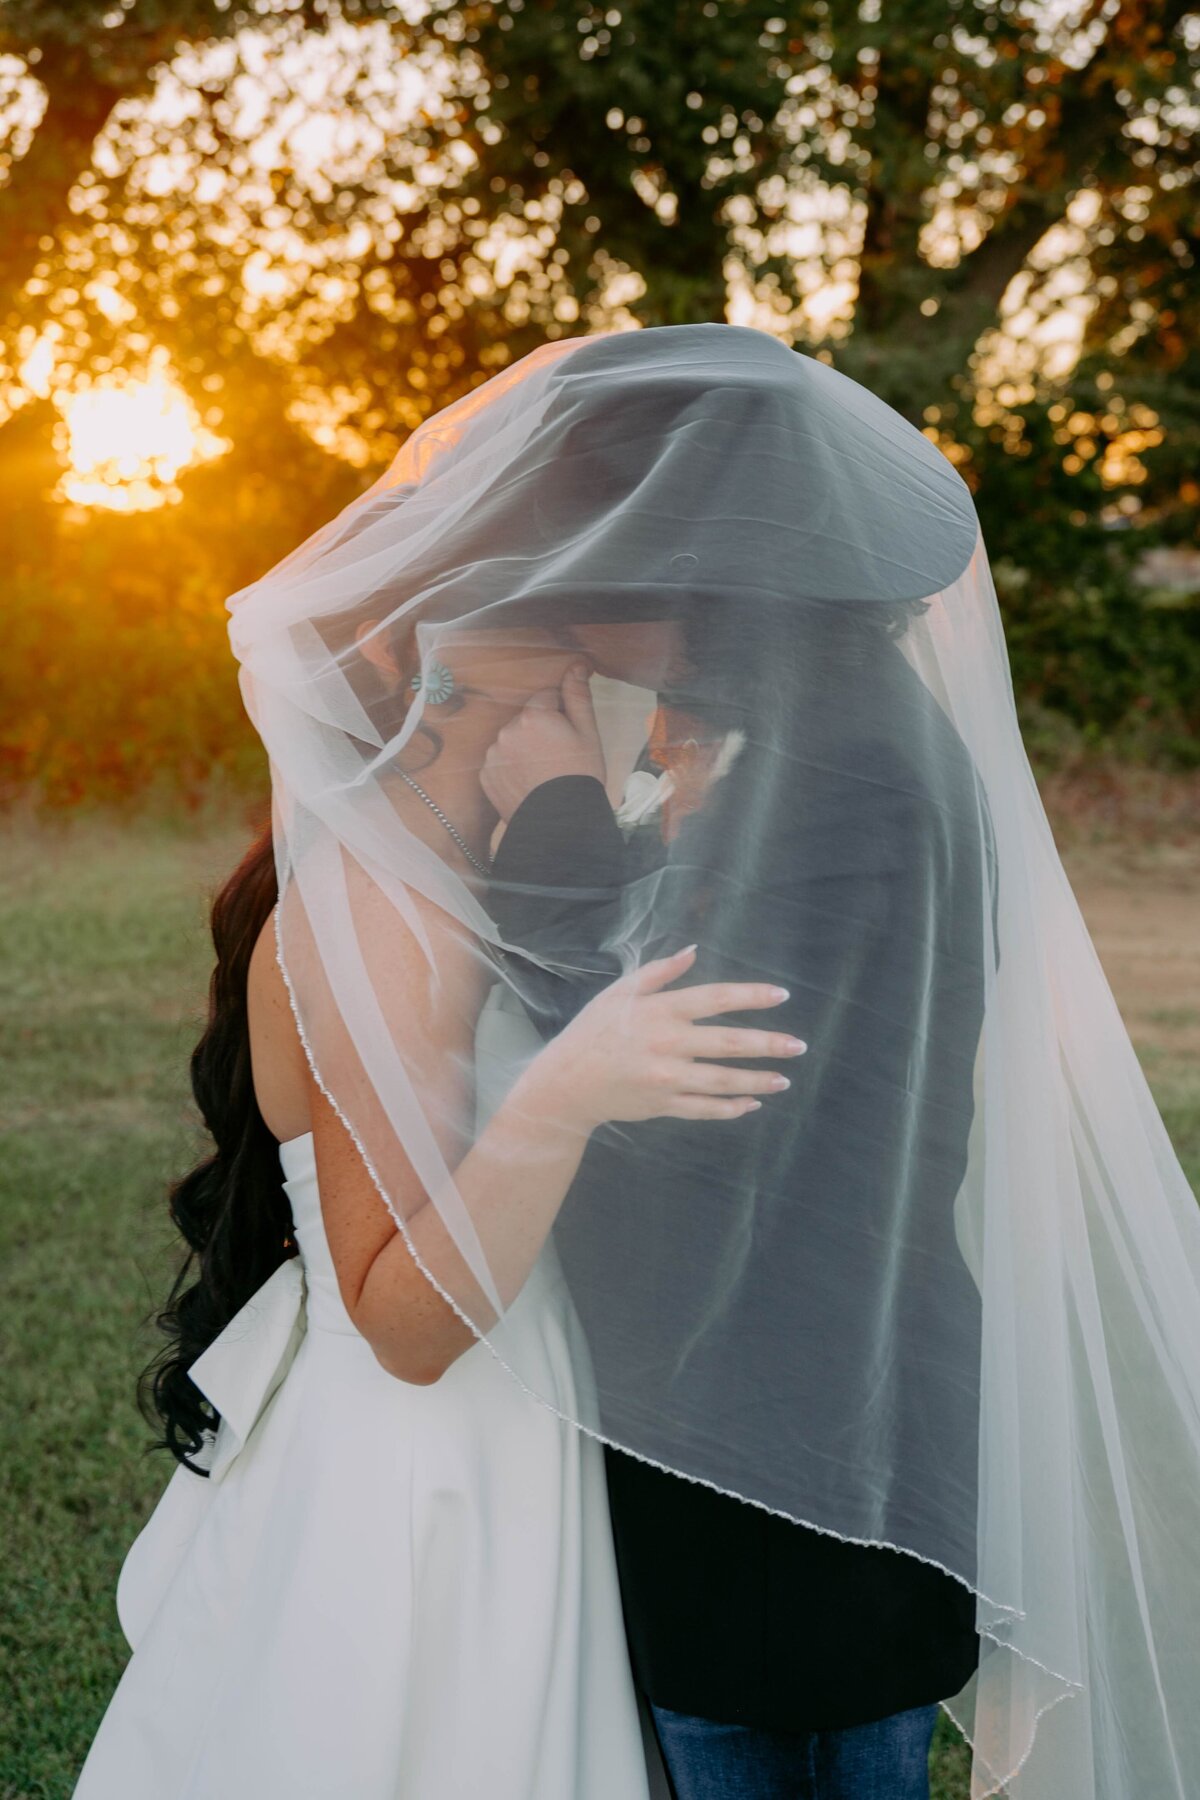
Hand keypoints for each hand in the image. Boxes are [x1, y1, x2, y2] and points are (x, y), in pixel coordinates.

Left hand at [481, 661, 606, 822]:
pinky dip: (510, 768)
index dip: (560, 715)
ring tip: (542, 774)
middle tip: (557, 758)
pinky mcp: (485, 776)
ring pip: (511, 741)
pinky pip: (499, 763)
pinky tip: (527, 783)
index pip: (545, 698)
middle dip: (539, 731)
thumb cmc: (580, 776)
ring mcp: (493, 755)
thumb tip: (575, 666)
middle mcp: (507, 730)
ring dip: (522, 749)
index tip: (568, 736)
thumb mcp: (588, 733)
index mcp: (533, 715)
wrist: (562, 823)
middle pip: (526, 720)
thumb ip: (577, 697)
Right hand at [520, 945, 806, 1132]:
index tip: (782, 996)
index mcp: (659, 1012)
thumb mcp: (619, 993)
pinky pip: (705, 1109)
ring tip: (785, 1079)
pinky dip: (731, 1108)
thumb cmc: (594, 1032)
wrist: (566, 1083)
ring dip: (758, 1080)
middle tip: (799, 1046)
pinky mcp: (663, 1106)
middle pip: (728, 1043)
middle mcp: (667, 1045)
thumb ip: (658, 972)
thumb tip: (693, 951)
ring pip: (722, 1081)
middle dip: (769, 1045)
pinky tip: (753, 1103)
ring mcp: (667, 1080)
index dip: (751, 997)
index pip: (715, 999)